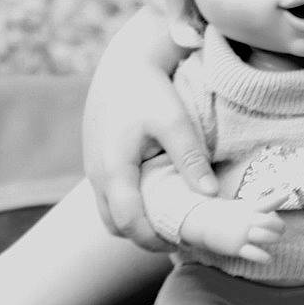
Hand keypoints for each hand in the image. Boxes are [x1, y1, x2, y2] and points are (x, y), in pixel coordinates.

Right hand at [83, 14, 215, 248]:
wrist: (124, 61)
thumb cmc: (149, 89)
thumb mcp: (174, 121)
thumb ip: (191, 159)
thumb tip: (210, 195)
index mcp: (114, 170)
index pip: (128, 223)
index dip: (154, 240)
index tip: (182, 242)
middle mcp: (97, 174)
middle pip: (115, 226)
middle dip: (144, 237)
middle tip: (177, 236)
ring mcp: (93, 168)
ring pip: (108, 212)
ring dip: (134, 221)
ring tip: (168, 218)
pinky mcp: (97, 159)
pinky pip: (109, 195)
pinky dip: (129, 204)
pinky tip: (155, 195)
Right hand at [179, 198, 285, 263]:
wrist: (202, 223)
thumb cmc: (226, 216)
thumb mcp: (242, 207)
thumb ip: (260, 206)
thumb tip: (277, 207)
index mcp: (248, 209)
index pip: (266, 202)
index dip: (277, 198)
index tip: (286, 193)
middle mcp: (246, 220)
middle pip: (270, 222)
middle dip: (280, 226)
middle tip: (280, 230)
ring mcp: (242, 234)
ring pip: (266, 237)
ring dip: (274, 239)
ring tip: (274, 240)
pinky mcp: (237, 247)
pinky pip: (255, 254)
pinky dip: (264, 258)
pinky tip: (268, 259)